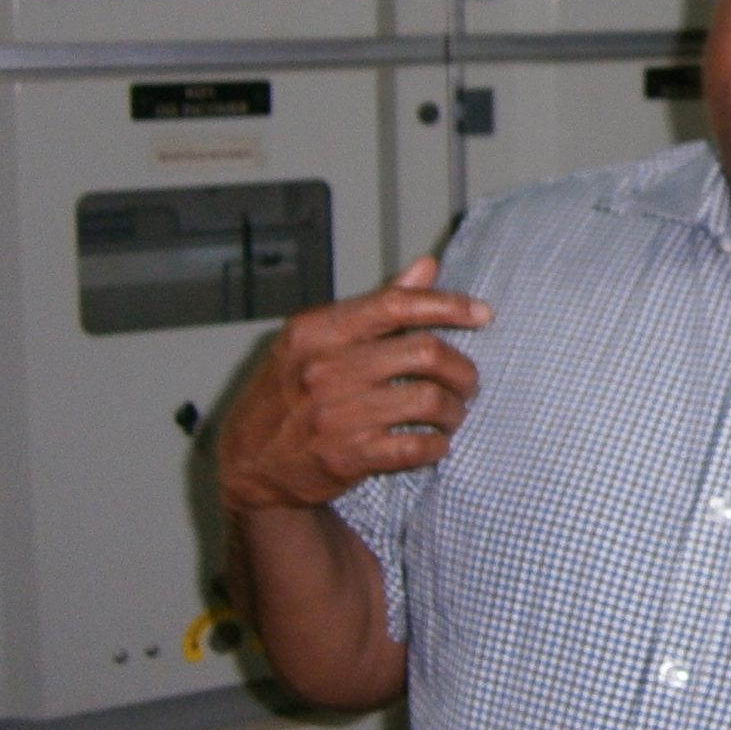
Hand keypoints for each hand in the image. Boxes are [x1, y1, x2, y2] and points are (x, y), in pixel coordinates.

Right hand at [215, 257, 492, 513]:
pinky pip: (417, 447)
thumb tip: (427, 267)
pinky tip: (434, 443)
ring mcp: (336, 414)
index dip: (449, 306)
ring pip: (429, 401)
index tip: (483, 314)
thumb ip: (375, 306)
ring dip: (454, 410)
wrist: (248, 463)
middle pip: (425, 352)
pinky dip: (437, 445)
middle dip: (461, 368)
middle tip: (467, 381)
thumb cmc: (287, 393)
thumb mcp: (315, 340)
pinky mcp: (348, 456)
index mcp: (317, 330)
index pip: (396, 304)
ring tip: (452, 414)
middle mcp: (325, 368)